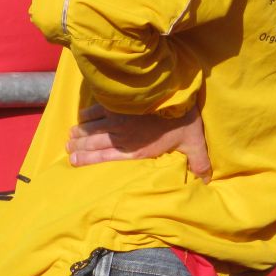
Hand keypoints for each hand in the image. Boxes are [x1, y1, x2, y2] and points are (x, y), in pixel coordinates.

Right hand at [66, 103, 211, 181]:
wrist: (175, 94)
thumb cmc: (184, 121)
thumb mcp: (194, 145)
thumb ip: (199, 164)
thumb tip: (208, 181)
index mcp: (135, 150)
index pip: (105, 159)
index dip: (87, 161)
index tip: (73, 161)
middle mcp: (121, 136)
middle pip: (93, 143)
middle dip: (78, 147)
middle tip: (67, 149)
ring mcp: (117, 119)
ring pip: (91, 128)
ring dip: (79, 132)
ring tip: (69, 136)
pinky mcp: (117, 103)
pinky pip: (96, 109)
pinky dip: (87, 114)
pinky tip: (81, 117)